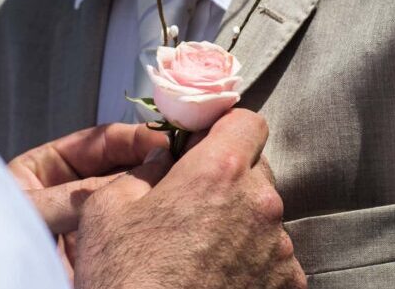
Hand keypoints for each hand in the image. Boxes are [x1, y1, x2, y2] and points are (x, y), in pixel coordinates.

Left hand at [8, 123, 168, 281]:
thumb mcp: (33, 210)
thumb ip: (81, 193)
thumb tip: (135, 175)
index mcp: (44, 171)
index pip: (97, 144)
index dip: (131, 138)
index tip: (161, 139)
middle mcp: (68, 193)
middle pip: (118, 167)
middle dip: (148, 161)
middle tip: (178, 158)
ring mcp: (86, 222)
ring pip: (127, 197)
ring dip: (152, 188)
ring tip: (178, 181)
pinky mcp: (100, 250)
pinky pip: (127, 229)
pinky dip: (147, 218)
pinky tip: (166, 210)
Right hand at [74, 109, 305, 288]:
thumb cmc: (125, 279)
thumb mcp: (107, 208)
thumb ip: (144, 170)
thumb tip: (163, 161)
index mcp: (219, 173)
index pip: (247, 122)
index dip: (224, 130)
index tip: (204, 147)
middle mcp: (260, 207)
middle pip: (255, 170)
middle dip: (228, 179)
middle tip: (190, 205)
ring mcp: (279, 250)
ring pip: (263, 216)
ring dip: (238, 223)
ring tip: (199, 252)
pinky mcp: (287, 286)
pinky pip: (272, 257)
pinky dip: (250, 260)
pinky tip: (215, 277)